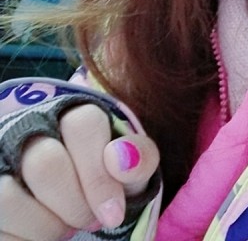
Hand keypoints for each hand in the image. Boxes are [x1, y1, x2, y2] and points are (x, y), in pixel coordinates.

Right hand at [0, 103, 159, 240]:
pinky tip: (41, 235)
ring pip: (9, 196)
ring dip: (45, 226)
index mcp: (75, 114)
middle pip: (45, 164)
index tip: (113, 214)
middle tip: (89, 221)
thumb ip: (139, 158)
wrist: (83, 200)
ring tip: (65, 228)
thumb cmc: (111, 180)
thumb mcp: (133, 170)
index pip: (83, 125)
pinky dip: (23, 239)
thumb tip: (121, 157)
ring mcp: (3, 160)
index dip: (99, 175)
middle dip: (73, 205)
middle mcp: (32, 129)